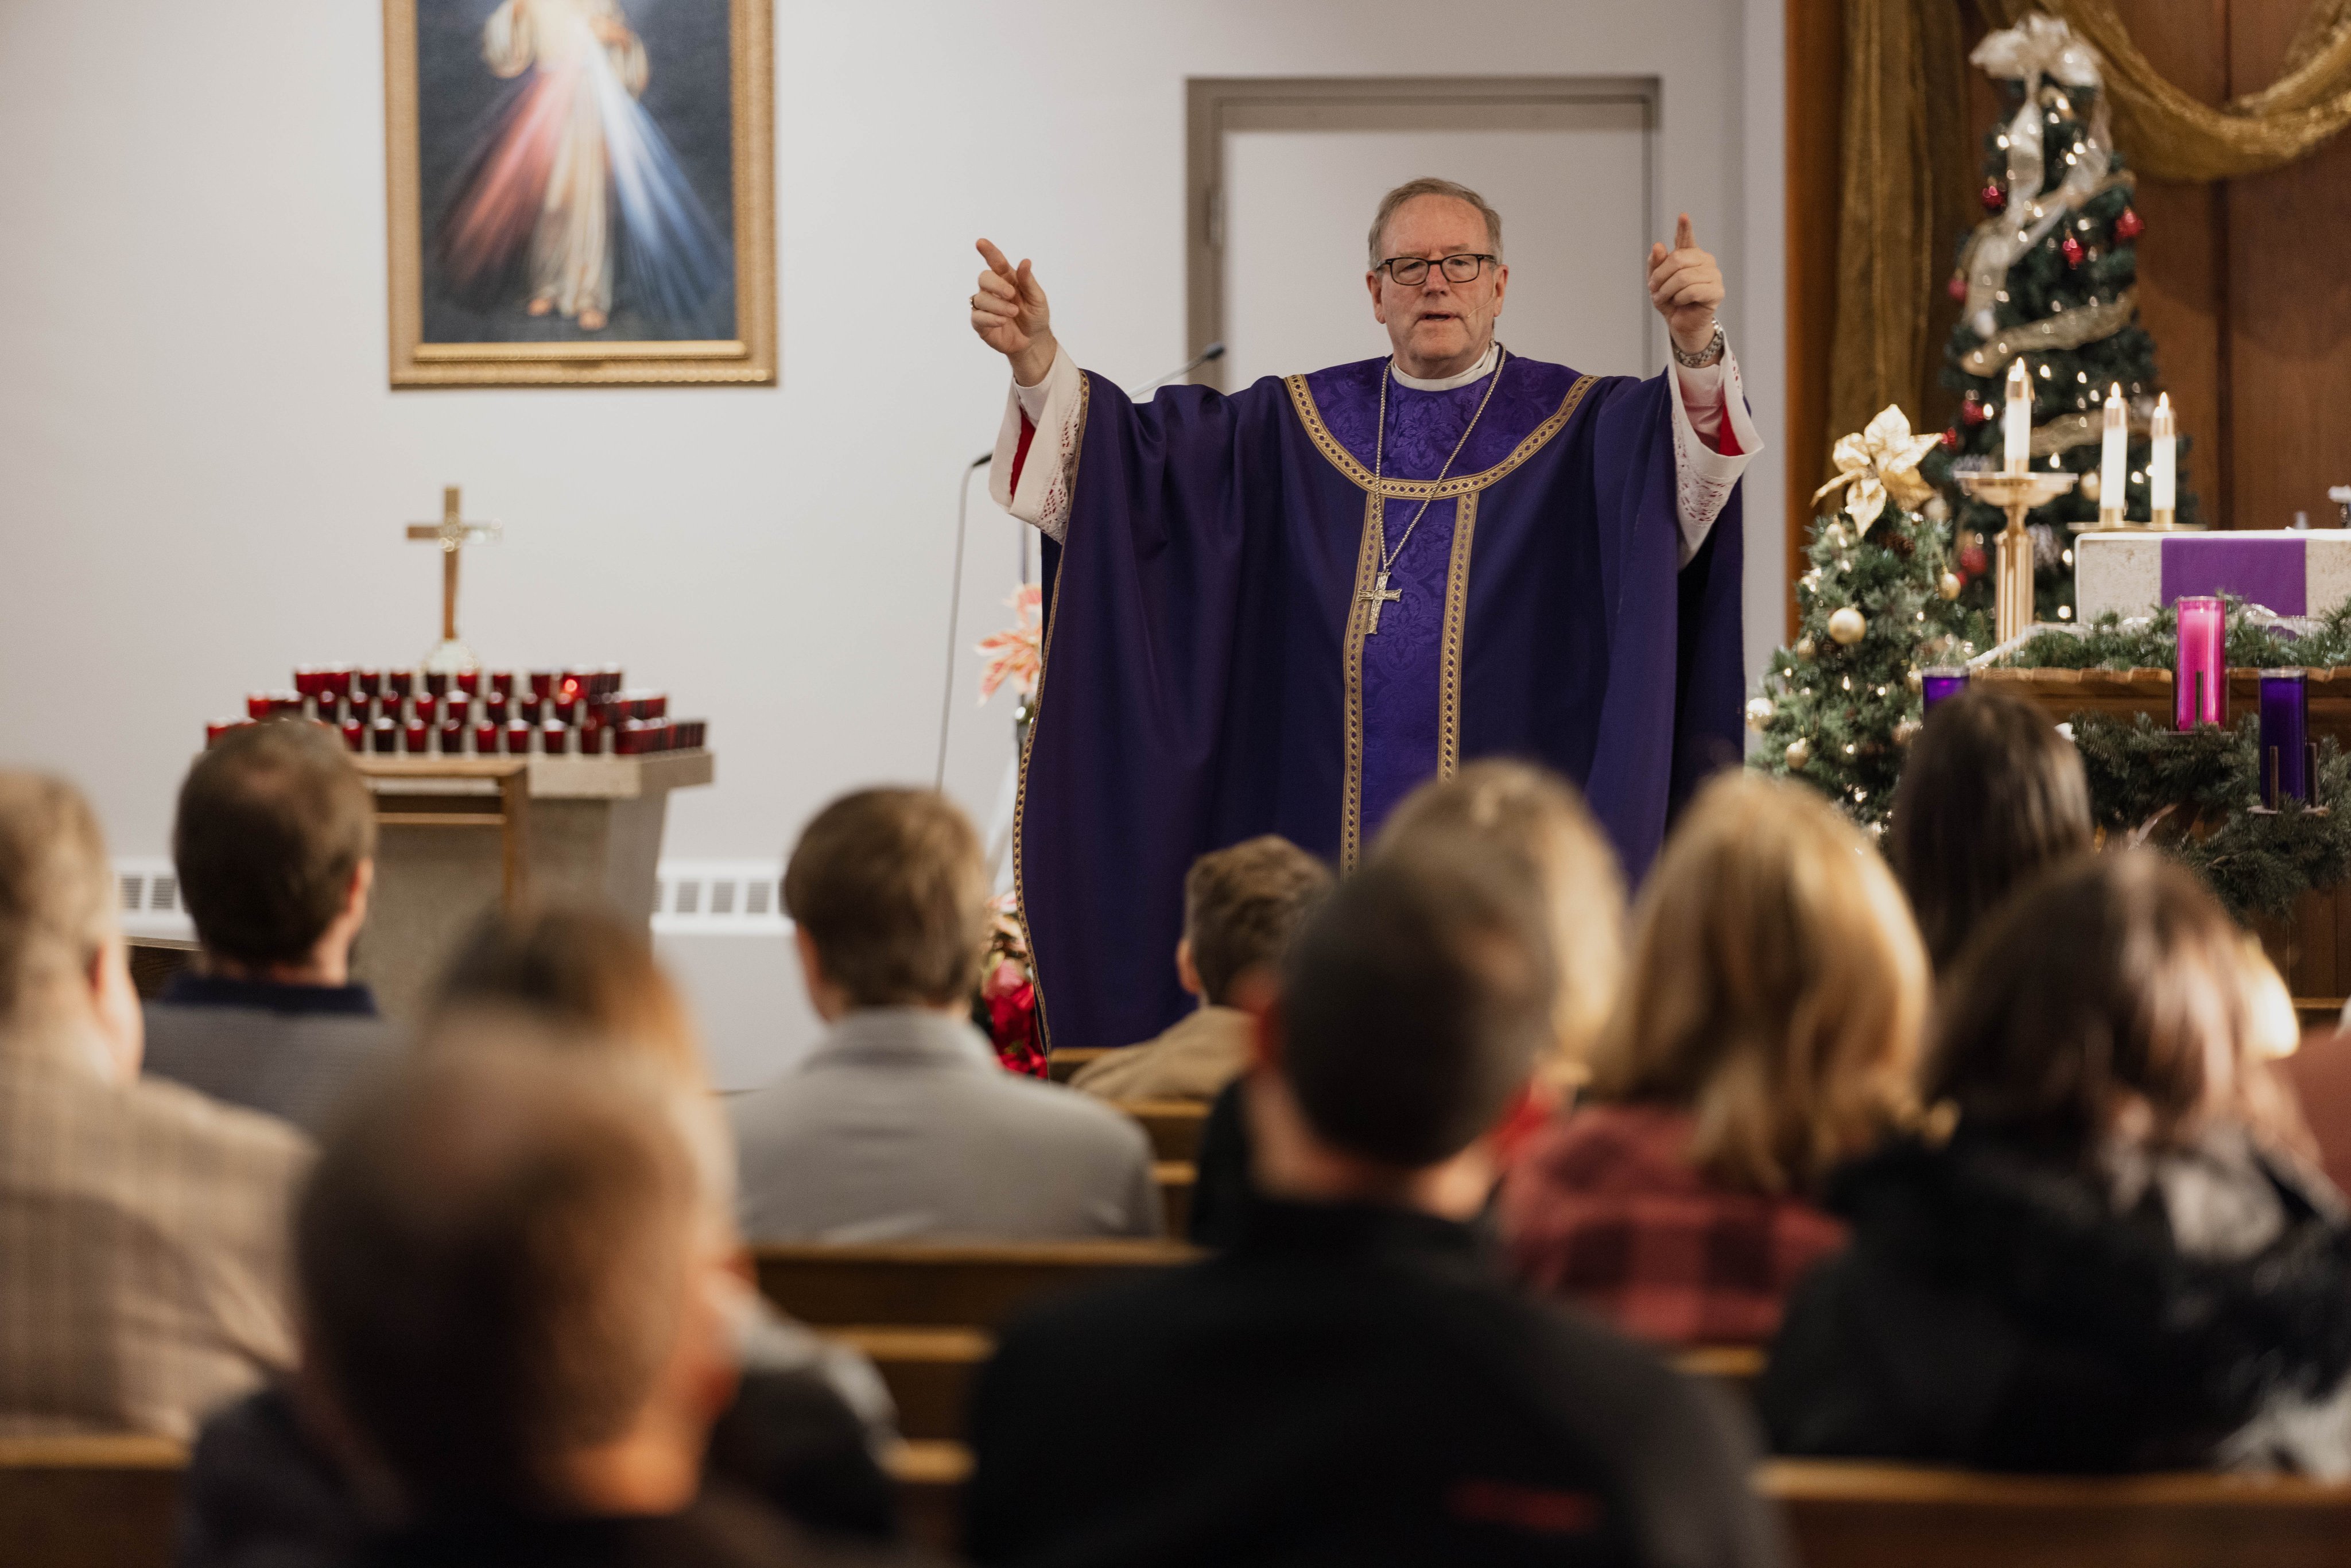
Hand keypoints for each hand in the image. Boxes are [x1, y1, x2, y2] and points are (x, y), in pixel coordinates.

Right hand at [972, 239, 1056, 387]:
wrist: (1033, 341)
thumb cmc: (1035, 316)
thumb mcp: (1037, 298)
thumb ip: (1028, 281)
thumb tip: (1025, 261)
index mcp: (1007, 279)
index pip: (996, 262)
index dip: (988, 251)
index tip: (981, 242)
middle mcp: (993, 290)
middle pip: (984, 277)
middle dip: (996, 285)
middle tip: (1011, 294)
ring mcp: (985, 306)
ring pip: (981, 298)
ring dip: (998, 305)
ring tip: (1013, 313)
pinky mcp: (980, 323)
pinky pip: (977, 316)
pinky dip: (991, 318)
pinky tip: (1003, 321)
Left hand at [1647, 213, 1723, 356]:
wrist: (1681, 323)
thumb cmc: (1670, 300)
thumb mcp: (1657, 281)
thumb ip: (1656, 264)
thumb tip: (1658, 246)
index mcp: (1690, 255)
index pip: (1686, 238)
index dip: (1684, 228)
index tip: (1682, 216)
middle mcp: (1704, 260)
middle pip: (1678, 260)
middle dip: (1660, 276)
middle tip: (1653, 289)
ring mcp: (1713, 275)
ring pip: (1683, 277)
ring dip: (1667, 291)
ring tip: (1664, 298)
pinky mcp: (1716, 291)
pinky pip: (1691, 291)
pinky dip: (1679, 299)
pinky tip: (1679, 303)